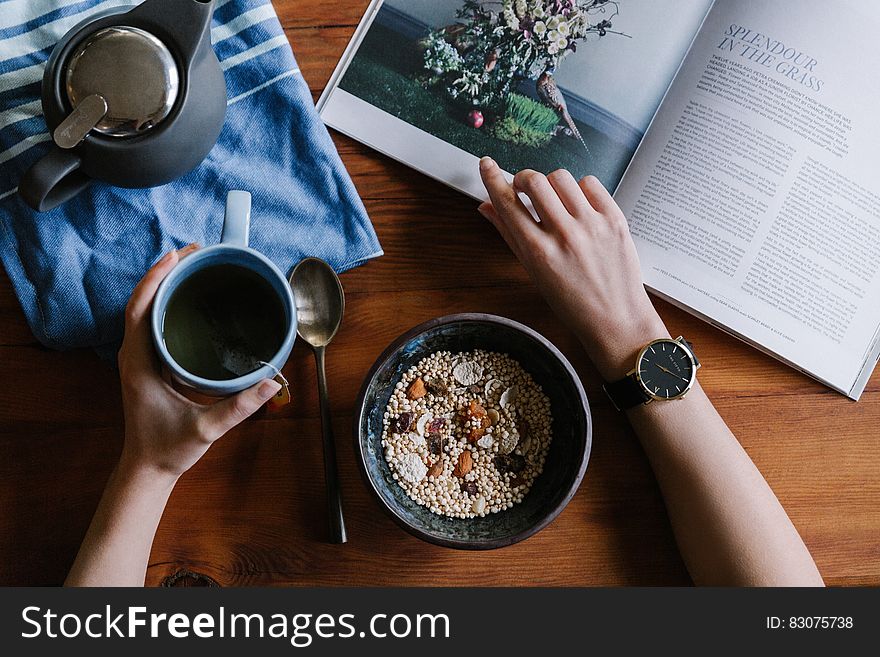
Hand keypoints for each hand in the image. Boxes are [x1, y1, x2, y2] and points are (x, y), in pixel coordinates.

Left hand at [116, 244, 280, 479]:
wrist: (147, 469)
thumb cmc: (168, 449)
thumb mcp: (206, 428)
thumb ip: (239, 406)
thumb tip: (272, 382)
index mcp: (139, 364)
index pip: (139, 310)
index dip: (155, 279)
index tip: (177, 256)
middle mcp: (134, 355)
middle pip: (142, 301)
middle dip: (165, 272)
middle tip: (195, 251)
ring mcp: (139, 359)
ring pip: (145, 310)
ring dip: (165, 284)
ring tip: (193, 265)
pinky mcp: (148, 364)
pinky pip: (153, 323)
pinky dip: (167, 303)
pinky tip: (189, 298)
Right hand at [478, 158, 667, 379]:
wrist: (616, 319)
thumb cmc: (572, 302)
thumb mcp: (534, 273)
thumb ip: (509, 235)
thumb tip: (486, 207)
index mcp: (538, 252)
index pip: (507, 203)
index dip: (492, 178)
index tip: (486, 164)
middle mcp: (564, 235)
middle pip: (534, 180)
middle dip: (523, 179)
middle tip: (525, 189)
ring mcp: (592, 225)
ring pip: (561, 177)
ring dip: (552, 184)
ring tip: (556, 201)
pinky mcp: (615, 219)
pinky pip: (590, 183)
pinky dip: (580, 189)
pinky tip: (579, 206)